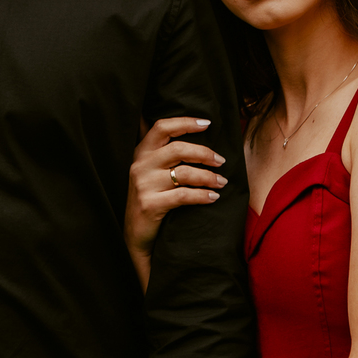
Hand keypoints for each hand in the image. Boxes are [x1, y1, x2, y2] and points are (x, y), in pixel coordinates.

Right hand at [125, 117, 227, 278]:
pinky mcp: (150, 204)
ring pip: (184, 173)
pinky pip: (184, 196)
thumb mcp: (151, 172)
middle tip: (221, 160)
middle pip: (178, 149)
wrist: (135, 234)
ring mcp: (144, 185)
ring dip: (208, 176)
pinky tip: (213, 197)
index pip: (163, 127)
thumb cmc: (151, 199)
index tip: (208, 124)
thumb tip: (194, 129)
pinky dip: (203, 195)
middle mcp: (140, 166)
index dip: (186, 122)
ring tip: (222, 182)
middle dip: (204, 153)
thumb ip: (164, 153)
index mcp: (142, 153)